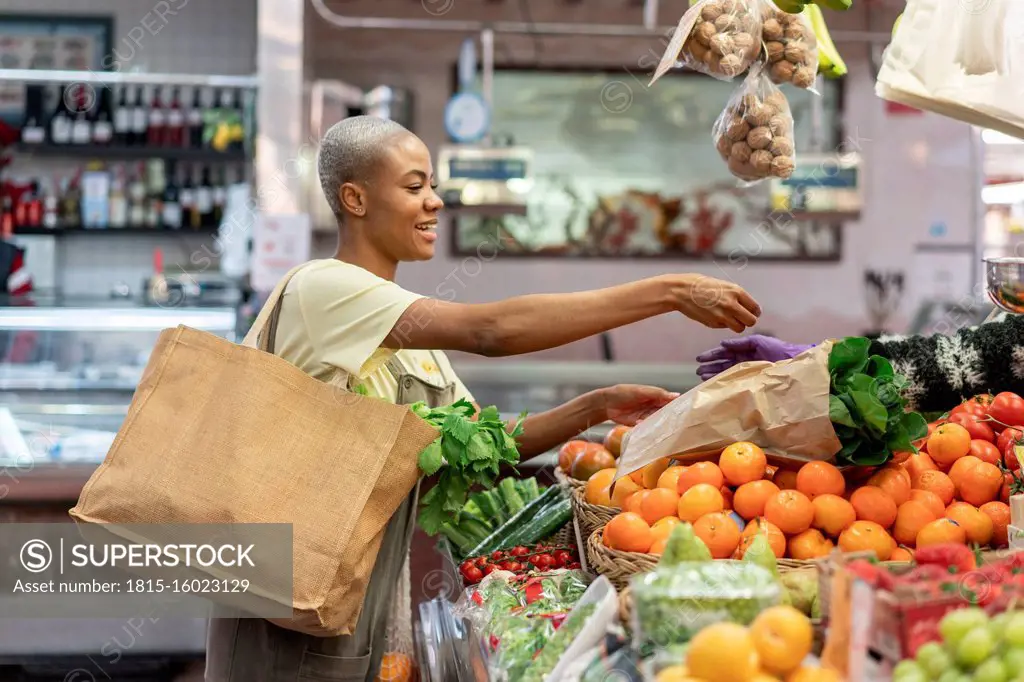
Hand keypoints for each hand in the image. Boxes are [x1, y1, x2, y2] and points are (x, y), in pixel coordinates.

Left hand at [598, 384, 680, 425]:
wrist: (606, 403)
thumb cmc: (624, 392)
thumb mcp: (641, 391)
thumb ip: (658, 393)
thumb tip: (677, 395)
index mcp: (656, 396)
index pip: (670, 401)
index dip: (678, 406)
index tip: (687, 412)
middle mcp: (653, 406)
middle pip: (666, 413)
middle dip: (670, 418)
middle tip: (678, 423)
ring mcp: (646, 416)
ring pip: (657, 421)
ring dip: (659, 424)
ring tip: (664, 427)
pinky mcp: (640, 424)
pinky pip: (648, 427)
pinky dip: (649, 428)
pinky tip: (648, 428)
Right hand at [664, 275, 761, 332]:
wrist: (681, 291)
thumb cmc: (701, 286)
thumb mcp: (722, 285)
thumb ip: (735, 296)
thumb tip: (745, 307)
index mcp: (737, 291)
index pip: (755, 308)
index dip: (753, 312)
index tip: (748, 312)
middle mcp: (732, 304)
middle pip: (751, 321)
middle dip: (747, 321)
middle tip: (740, 318)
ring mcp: (723, 315)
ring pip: (740, 328)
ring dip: (736, 325)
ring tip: (728, 319)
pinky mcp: (714, 323)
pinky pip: (725, 327)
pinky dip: (722, 324)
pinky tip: (714, 316)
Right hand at [695, 334, 814, 380]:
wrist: (793, 362)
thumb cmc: (778, 349)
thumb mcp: (758, 341)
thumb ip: (740, 342)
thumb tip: (722, 343)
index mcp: (745, 350)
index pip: (724, 352)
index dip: (712, 355)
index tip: (699, 358)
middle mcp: (744, 361)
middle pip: (723, 363)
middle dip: (710, 366)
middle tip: (697, 370)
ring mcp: (747, 371)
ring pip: (726, 372)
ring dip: (714, 373)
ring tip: (702, 376)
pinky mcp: (751, 379)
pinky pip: (734, 379)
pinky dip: (724, 380)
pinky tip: (715, 382)